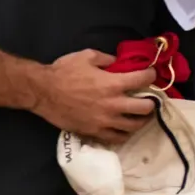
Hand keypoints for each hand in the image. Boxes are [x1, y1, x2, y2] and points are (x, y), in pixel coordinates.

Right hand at [30, 49, 159, 143]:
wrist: (43, 92)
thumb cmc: (63, 71)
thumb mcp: (87, 56)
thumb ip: (107, 59)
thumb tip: (119, 64)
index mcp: (113, 83)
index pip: (143, 80)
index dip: (151, 75)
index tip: (150, 74)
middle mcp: (113, 104)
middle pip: (145, 108)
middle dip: (151, 102)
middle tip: (148, 98)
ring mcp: (105, 121)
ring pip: (134, 126)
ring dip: (140, 119)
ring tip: (139, 115)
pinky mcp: (95, 132)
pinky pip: (117, 138)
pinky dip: (124, 133)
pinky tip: (124, 128)